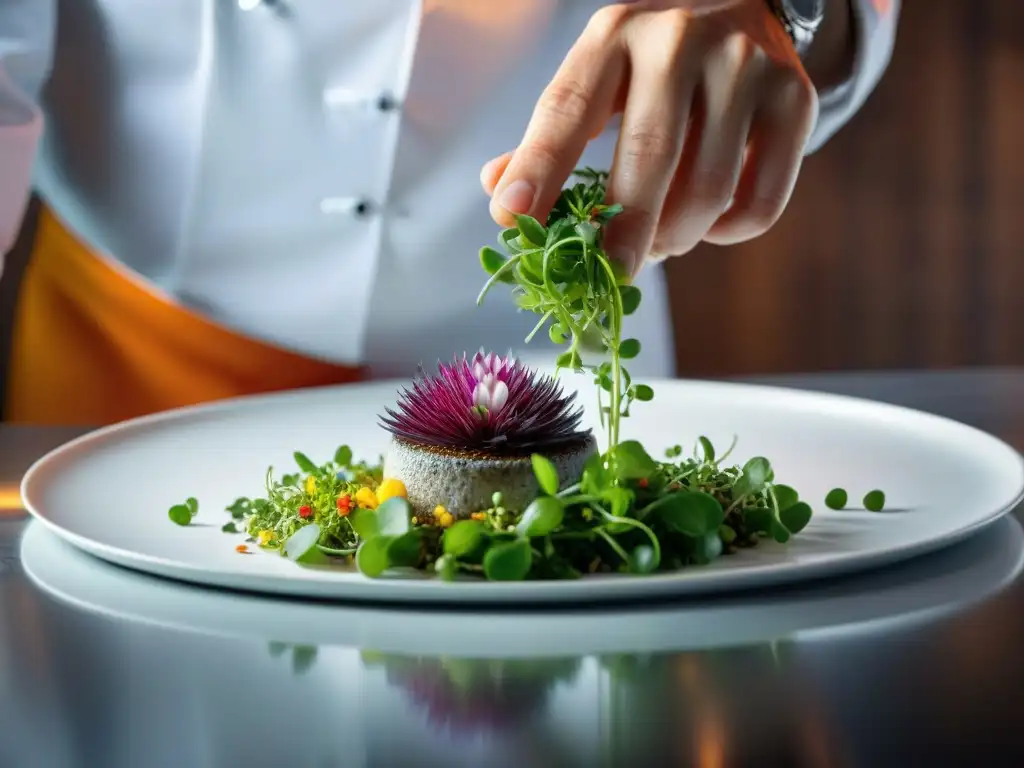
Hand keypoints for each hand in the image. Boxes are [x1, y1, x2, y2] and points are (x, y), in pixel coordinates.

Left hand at [481, 0, 820, 276]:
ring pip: (708, 190)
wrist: (749, 2)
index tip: (513, 219)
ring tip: (658, 241)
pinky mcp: (795, 97)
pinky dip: (727, 233)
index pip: (567, 108)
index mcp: (614, 34)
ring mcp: (745, 65)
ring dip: (675, 237)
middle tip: (609, 272)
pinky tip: (707, 224)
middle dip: (622, 231)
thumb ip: (552, 138)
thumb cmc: (654, 60)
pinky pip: (760, 201)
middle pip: (648, 157)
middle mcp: (679, 39)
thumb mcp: (597, 78)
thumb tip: (503, 200)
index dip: (538, 168)